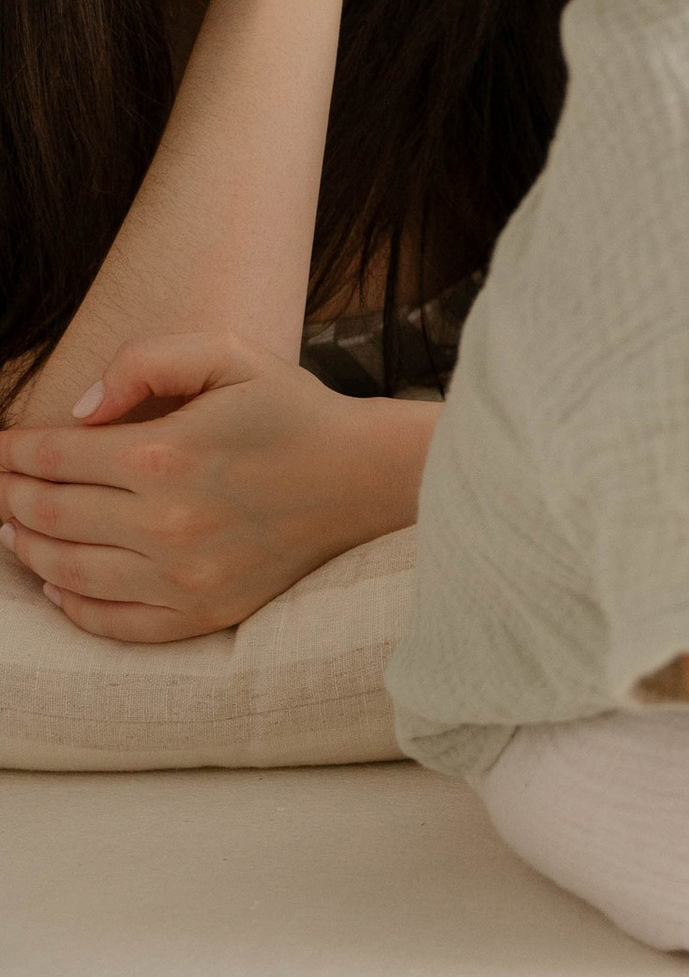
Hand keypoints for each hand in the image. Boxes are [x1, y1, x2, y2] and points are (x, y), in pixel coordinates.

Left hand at [0, 336, 428, 639]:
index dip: (13, 452)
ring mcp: (183, 577)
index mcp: (164, 453)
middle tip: (0, 489)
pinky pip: (113, 622)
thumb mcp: (228, 354)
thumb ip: (145, 362)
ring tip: (13, 532)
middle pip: (49, 516)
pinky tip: (55, 584)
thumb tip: (81, 410)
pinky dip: (71, 605)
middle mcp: (165, 523)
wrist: (364, 478)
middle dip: (10, 499)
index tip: (0, 449)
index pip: (54, 457)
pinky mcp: (203, 614)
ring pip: (68, 571)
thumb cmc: (293, 411)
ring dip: (27, 549)